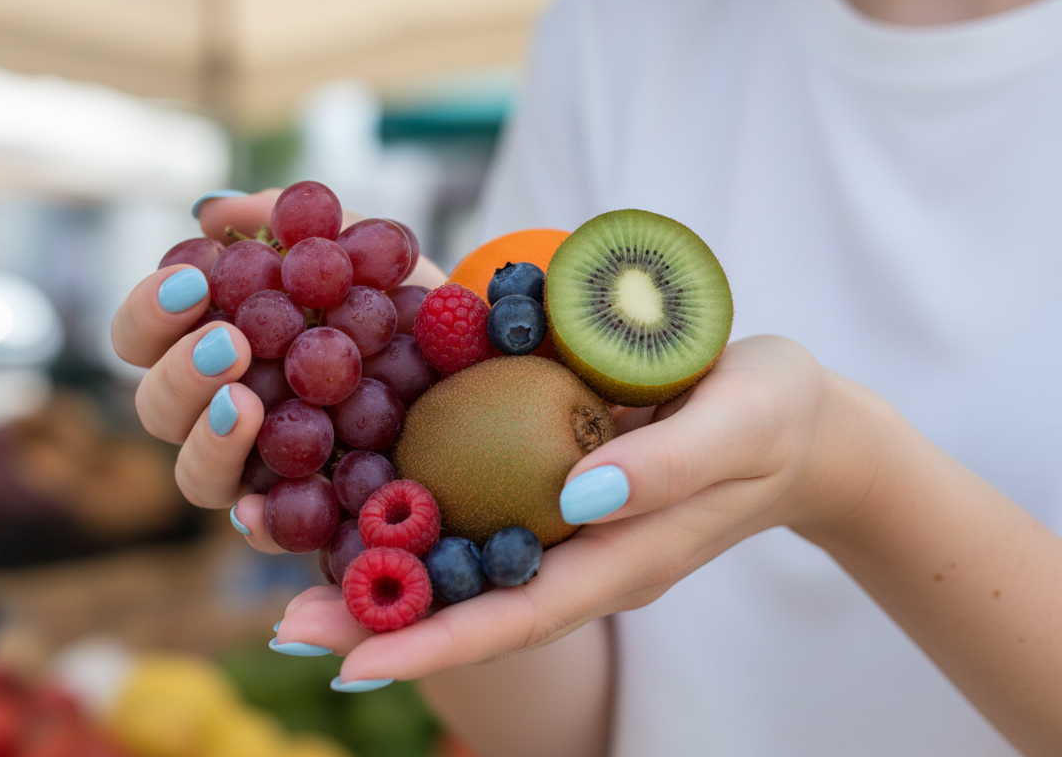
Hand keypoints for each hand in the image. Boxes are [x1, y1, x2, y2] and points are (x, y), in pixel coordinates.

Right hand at [111, 189, 444, 553]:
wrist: (493, 367)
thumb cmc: (414, 305)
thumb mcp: (370, 250)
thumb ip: (298, 223)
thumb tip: (213, 210)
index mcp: (223, 341)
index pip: (145, 335)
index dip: (149, 312)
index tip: (193, 282)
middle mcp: (230, 408)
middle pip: (157, 408)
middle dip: (179, 374)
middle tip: (230, 344)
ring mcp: (266, 468)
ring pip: (196, 475)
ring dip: (208, 438)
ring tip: (246, 402)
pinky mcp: (314, 515)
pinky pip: (270, 529)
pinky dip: (257, 519)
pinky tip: (258, 506)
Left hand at [274, 335, 875, 681]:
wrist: (794, 416)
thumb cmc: (775, 416)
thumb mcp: (740, 422)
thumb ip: (670, 463)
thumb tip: (579, 495)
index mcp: (624, 559)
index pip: (521, 617)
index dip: (438, 645)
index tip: (356, 666)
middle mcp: (582, 552)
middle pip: (473, 604)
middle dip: (382, 623)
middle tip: (288, 628)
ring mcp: (565, 523)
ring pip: (465, 564)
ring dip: (383, 574)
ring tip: (297, 583)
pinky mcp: (554, 482)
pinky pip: (477, 509)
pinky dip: (416, 515)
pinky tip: (356, 501)